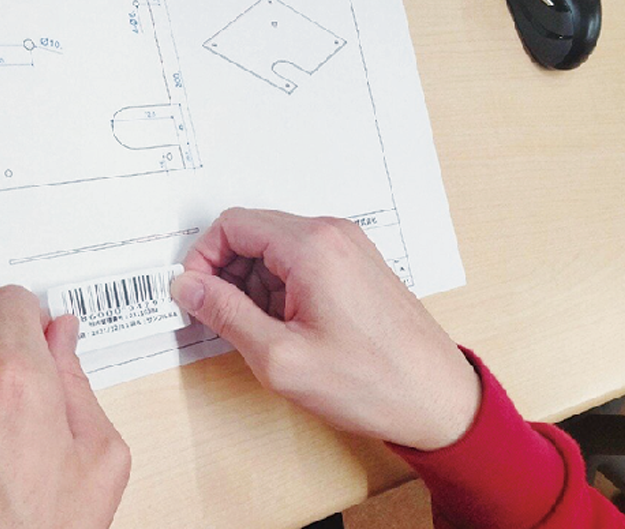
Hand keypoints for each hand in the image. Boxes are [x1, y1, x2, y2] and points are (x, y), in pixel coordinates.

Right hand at [171, 208, 479, 450]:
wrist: (437, 399)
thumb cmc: (370, 382)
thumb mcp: (280, 357)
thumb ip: (225, 314)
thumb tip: (188, 287)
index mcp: (312, 246)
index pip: (232, 225)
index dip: (202, 259)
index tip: (195, 296)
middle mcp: (333, 234)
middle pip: (254, 233)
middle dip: (228, 274)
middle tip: (223, 320)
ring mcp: (349, 248)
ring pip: (276, 249)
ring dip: (254, 285)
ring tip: (262, 334)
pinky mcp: (358, 266)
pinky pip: (303, 262)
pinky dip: (282, 289)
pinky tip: (289, 330)